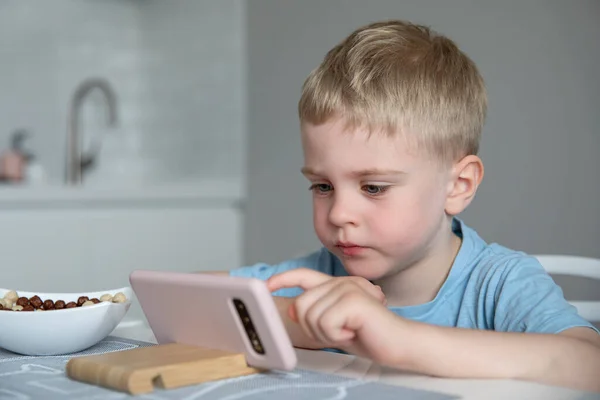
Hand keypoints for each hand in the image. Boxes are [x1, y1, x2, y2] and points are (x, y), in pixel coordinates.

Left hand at [267, 268, 402, 363]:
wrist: (399, 343)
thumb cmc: (370, 335)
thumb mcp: (335, 325)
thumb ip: (315, 314)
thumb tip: (292, 309)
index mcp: (336, 286)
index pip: (304, 276)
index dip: (284, 279)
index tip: (268, 285)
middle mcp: (341, 282)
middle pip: (300, 305)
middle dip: (313, 328)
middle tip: (337, 332)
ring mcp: (347, 288)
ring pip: (310, 316)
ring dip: (326, 334)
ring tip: (348, 331)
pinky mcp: (353, 300)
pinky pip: (325, 323)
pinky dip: (336, 336)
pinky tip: (353, 332)